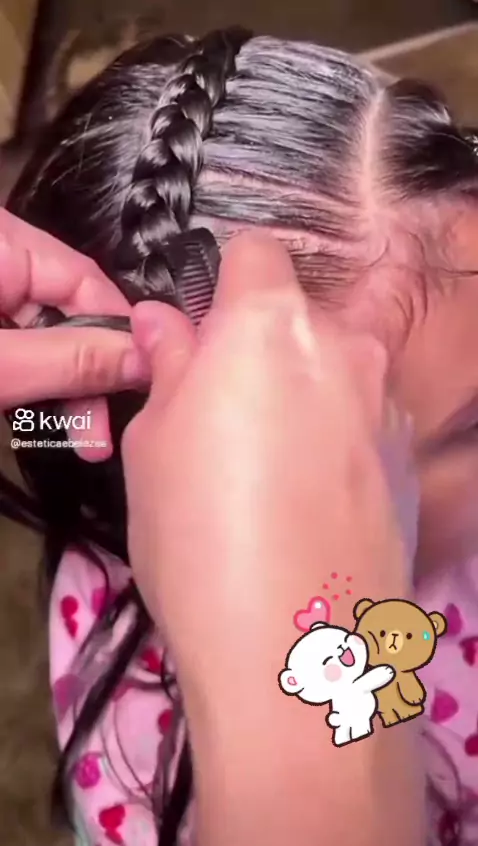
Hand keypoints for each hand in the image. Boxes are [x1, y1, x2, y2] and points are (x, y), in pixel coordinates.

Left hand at [0, 209, 146, 458]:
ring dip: (59, 391)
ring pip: (42, 339)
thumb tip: (141, 359)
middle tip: (97, 437)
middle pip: (68, 313)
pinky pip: (14, 349)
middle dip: (85, 377)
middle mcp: (0, 259)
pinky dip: (27, 385)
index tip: (135, 391)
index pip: (87, 281)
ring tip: (75, 440)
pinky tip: (41, 420)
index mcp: (1, 242)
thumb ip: (68, 360)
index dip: (118, 338)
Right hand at [122, 232, 416, 696]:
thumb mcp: (153, 446)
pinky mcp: (411, 462)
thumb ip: (167, 367)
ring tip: (272, 474)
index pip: (255, 251)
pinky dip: (340, 442)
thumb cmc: (197, 533)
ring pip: (337, 372)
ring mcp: (388, 405)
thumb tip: (162, 322)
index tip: (203, 336)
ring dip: (306, 396)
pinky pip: (366, 424)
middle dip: (263, 350)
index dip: (223, 285)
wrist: (294, 648)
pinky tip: (311, 506)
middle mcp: (344, 347)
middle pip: (300, 318)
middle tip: (224, 419)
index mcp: (269, 324)